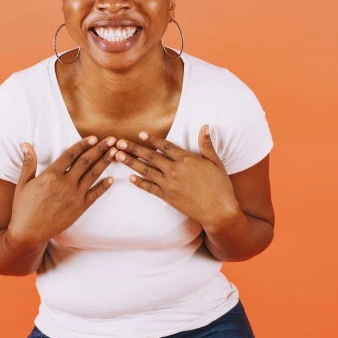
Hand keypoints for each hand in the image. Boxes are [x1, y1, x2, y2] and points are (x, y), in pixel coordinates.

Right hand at [7, 135, 116, 251]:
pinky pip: (95, 194)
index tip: (93, 137)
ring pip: (93, 175)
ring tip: (115, 153)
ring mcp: (74, 196)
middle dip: (100, 149)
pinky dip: (104, 186)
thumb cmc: (23, 208)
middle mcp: (65, 184)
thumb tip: (25, 144)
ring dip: (105, 162)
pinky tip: (112, 178)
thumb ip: (28, 163)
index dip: (83, 145)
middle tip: (112, 140)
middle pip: (86, 162)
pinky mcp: (80, 208)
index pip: (71, 155)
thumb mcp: (23, 183)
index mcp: (51, 175)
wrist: (29, 233)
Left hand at [114, 125, 239, 231]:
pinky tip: (130, 177)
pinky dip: (139, 182)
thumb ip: (206, 144)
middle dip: (133, 148)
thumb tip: (205, 126)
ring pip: (146, 170)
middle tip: (118, 142)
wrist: (219, 211)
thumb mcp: (215, 162)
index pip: (165, 146)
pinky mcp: (168, 197)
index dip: (152, 139)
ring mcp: (170, 184)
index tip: (140, 133)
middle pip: (151, 156)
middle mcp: (175, 170)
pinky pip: (150, 188)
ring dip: (130, 162)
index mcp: (187, 159)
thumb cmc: (220, 186)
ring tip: (117, 156)